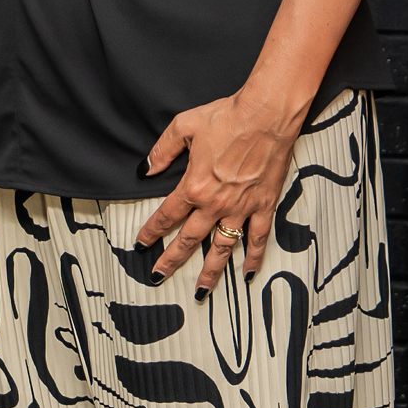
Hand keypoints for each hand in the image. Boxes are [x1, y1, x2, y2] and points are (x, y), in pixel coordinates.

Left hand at [135, 84, 308, 295]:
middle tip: (158, 276)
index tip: (141, 243)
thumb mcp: (184, 126)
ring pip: (222, 247)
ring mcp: (241, 208)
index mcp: (194, 186)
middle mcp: (215, 204)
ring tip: (200, 291)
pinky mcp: (264, 206)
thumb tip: (145, 169)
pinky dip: (253, 257)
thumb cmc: (226, 117)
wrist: (265, 115)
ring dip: (210, 271)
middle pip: (189, 239)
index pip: (167, 215)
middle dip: (171, 260)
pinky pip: (258, 238)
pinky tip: (247, 273)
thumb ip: (162, 150)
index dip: (152, 231)